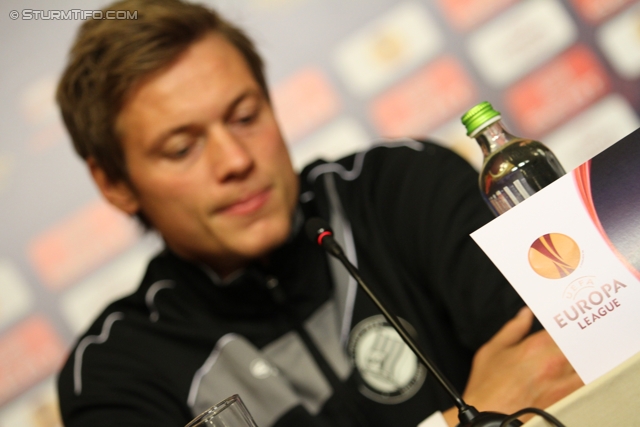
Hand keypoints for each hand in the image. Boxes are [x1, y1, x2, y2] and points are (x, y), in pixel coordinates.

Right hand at [442, 307, 582, 425]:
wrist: (490, 418)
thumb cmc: (488, 387)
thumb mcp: (493, 350)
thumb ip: (513, 329)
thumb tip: (525, 315)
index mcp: (537, 346)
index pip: (561, 326)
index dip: (563, 322)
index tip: (562, 320)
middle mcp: (555, 363)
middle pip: (578, 343)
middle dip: (576, 338)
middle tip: (573, 334)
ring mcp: (564, 382)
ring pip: (587, 363)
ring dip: (584, 356)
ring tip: (579, 352)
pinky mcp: (568, 399)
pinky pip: (586, 383)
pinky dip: (585, 376)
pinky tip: (579, 373)